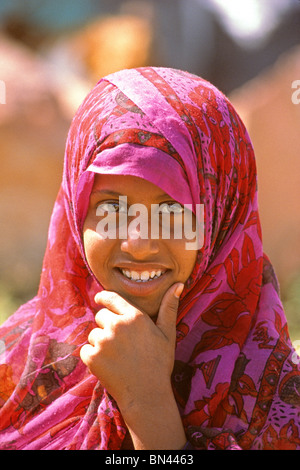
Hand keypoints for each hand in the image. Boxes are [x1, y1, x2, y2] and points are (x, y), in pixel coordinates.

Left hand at [80, 283, 183, 411]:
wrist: (147, 395)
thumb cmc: (159, 363)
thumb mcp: (168, 334)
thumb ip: (169, 307)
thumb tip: (178, 284)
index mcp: (134, 317)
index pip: (111, 298)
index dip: (103, 298)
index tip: (99, 299)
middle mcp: (117, 326)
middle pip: (101, 316)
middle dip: (107, 325)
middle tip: (120, 342)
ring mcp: (103, 341)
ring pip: (93, 333)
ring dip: (100, 342)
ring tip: (116, 356)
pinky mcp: (92, 357)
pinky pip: (85, 349)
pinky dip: (92, 356)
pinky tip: (108, 364)